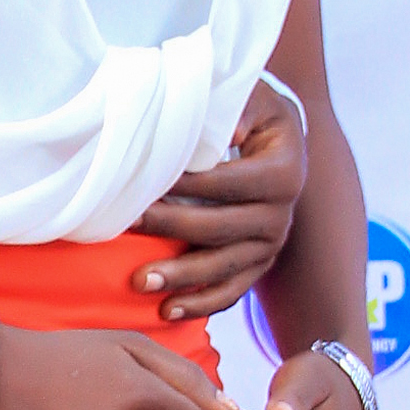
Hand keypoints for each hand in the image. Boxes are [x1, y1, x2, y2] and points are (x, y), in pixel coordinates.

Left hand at [130, 82, 308, 320]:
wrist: (279, 144)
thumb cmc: (253, 114)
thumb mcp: (251, 97)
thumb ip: (234, 105)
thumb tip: (221, 131)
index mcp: (285, 171)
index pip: (229, 182)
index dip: (186, 184)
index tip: (143, 184)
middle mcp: (283, 213)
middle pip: (220, 227)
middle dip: (169, 227)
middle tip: (125, 226)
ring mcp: (272, 244)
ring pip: (223, 267)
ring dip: (180, 278)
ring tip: (139, 281)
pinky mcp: (260, 266)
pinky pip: (232, 292)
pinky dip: (200, 304)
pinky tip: (167, 312)